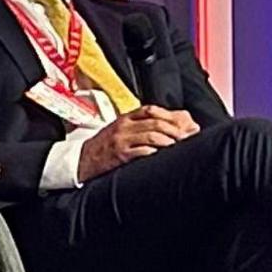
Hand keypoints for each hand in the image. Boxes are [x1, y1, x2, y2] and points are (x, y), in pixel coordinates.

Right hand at [74, 107, 190, 180]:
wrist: (83, 161)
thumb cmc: (107, 146)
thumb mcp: (124, 130)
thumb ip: (147, 125)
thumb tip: (180, 124)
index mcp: (126, 118)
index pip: (151, 110)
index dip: (171, 116)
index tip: (187, 125)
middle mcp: (123, 127)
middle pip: (155, 123)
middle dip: (176, 130)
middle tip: (189, 137)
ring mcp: (121, 141)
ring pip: (150, 136)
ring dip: (169, 141)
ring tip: (179, 147)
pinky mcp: (119, 155)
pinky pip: (140, 152)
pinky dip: (154, 153)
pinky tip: (162, 156)